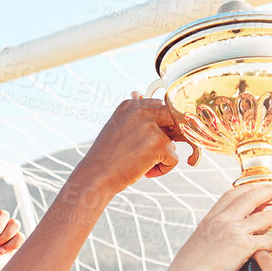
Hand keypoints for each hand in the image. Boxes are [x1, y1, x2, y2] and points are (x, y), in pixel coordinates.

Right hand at [70, 94, 195, 198]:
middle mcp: (140, 111)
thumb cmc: (107, 157)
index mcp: (129, 106)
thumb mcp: (118, 127)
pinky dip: (164, 169)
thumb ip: (134, 116)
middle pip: (171, 117)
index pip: (159, 106)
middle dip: (170, 134)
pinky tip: (146, 172)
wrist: (97, 176)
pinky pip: (174, 158)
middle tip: (156, 150)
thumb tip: (138, 93)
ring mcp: (150, 127)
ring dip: (161, 157)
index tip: (148, 141)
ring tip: (141, 165)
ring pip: (172, 142)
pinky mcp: (159, 144)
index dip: (160, 126)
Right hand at [171, 183, 271, 270]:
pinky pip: (268, 240)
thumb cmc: (189, 269)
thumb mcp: (197, 244)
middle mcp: (223, 221)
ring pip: (265, 217)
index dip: (247, 188)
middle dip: (268, 190)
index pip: (231, 195)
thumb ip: (210, 238)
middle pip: (250, 197)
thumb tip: (215, 241)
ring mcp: (234, 232)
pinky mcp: (243, 247)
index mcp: (211, 219)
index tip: (257, 186)